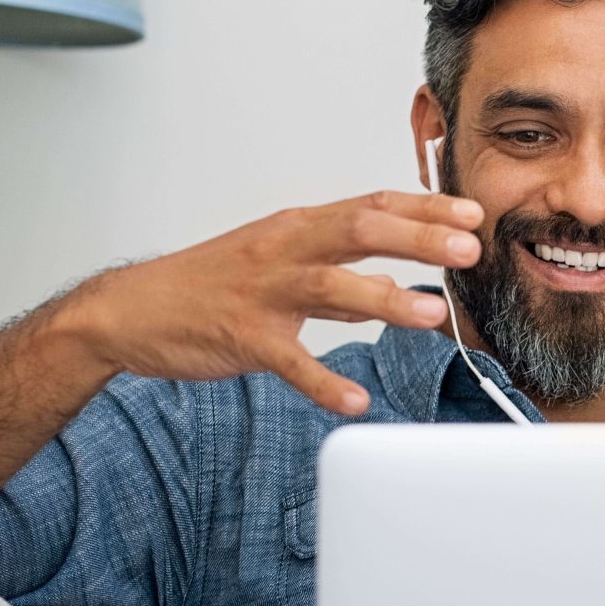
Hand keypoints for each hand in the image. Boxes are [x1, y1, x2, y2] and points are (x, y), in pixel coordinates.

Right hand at [74, 191, 482, 414]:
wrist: (131, 309)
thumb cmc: (211, 284)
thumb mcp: (280, 265)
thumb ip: (341, 278)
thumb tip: (394, 289)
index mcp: (299, 227)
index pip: (373, 205)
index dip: (426, 208)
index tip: (473, 213)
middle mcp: (285, 249)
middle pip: (360, 230)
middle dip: (420, 238)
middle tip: (470, 250)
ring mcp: (263, 291)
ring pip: (330, 286)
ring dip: (385, 301)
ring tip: (432, 315)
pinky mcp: (243, 336)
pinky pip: (289, 360)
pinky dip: (324, 381)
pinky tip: (355, 400)